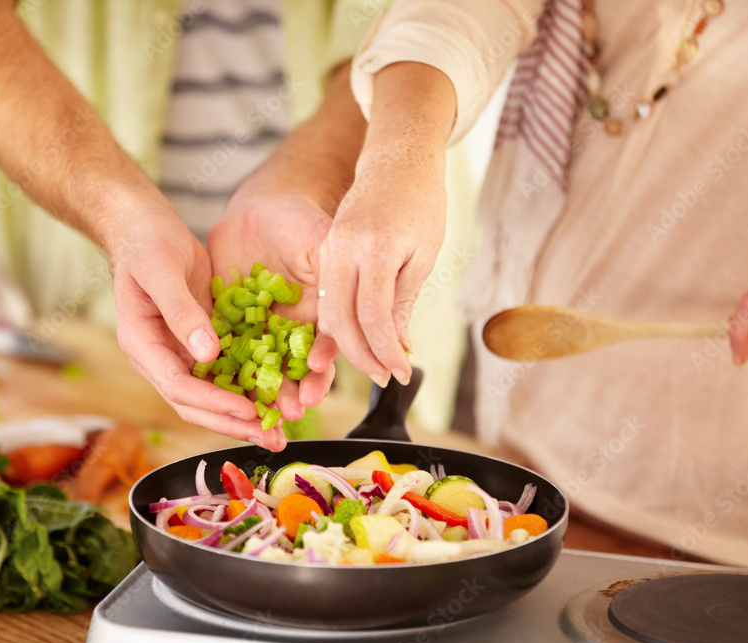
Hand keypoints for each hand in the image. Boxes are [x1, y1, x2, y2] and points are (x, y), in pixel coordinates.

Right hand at [108, 198, 268, 443]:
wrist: (145, 227)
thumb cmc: (146, 243)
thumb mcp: (161, 271)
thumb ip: (181, 311)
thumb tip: (207, 354)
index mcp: (143, 345)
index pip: (178, 386)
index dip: (214, 403)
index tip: (247, 410)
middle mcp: (162, 358)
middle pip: (196, 404)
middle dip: (234, 424)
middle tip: (272, 438)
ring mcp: (182, 353)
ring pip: (213, 395)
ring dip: (244, 415)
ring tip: (280, 432)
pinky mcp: (203, 342)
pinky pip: (227, 373)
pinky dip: (250, 387)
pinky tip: (278, 397)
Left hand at [207, 190, 338, 449]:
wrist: (254, 209)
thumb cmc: (296, 219)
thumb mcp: (321, 240)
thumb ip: (334, 273)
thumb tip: (352, 302)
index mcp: (321, 314)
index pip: (325, 349)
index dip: (322, 369)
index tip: (315, 386)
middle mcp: (293, 329)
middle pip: (295, 369)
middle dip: (294, 392)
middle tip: (291, 410)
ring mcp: (262, 330)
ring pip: (262, 369)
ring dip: (263, 392)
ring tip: (263, 413)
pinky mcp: (231, 325)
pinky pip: (227, 353)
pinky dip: (226, 374)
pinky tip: (223, 391)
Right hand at [310, 143, 446, 387]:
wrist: (397, 160)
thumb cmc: (420, 203)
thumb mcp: (422, 256)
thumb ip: (403, 303)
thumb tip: (397, 349)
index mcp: (374, 248)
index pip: (372, 316)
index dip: (385, 350)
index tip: (400, 372)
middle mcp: (342, 248)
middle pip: (340, 319)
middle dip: (362, 356)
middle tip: (384, 377)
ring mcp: (328, 248)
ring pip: (328, 311)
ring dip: (348, 345)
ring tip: (373, 365)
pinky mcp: (324, 249)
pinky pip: (327, 296)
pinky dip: (340, 323)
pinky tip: (358, 340)